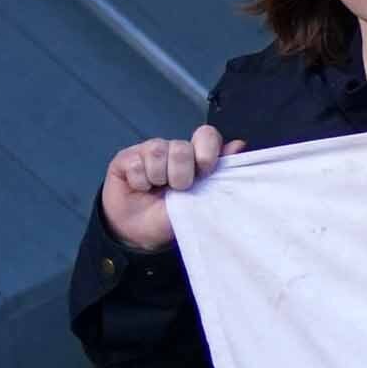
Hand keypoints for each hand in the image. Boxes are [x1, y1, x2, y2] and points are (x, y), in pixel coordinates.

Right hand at [99, 127, 225, 254]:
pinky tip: (140, 188)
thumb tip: (239, 145)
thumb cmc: (172, 216)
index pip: (206, 135)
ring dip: (158, 177)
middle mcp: (174, 150)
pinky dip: (139, 181)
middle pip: (181, 146)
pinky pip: (136, 162)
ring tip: (156, 189)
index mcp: (196, 158)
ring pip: (157, 151)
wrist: (138, 233)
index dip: (207, 150)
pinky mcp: (126, 157)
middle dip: (181, 173)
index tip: (205, 170)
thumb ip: (219, 174)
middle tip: (177, 189)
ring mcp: (149, 151)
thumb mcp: (200, 201)